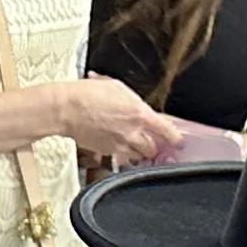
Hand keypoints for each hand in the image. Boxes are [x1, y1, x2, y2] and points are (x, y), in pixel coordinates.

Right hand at [60, 75, 179, 164]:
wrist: (68, 109)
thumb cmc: (89, 94)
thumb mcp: (118, 89)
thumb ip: (134, 103)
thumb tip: (141, 109)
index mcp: (139, 114)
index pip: (166, 131)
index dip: (175, 138)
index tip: (178, 142)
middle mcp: (132, 133)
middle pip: (153, 149)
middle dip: (154, 145)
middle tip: (151, 140)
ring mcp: (119, 145)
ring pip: (138, 156)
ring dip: (139, 152)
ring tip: (134, 143)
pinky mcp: (107, 152)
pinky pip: (121, 158)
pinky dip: (123, 154)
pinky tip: (118, 144)